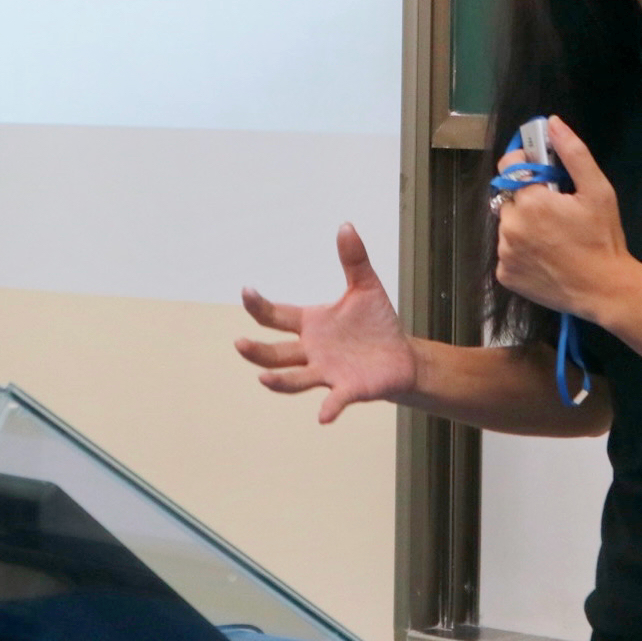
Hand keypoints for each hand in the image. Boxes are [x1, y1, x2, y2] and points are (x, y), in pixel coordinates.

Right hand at [236, 224, 417, 422]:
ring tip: (263, 379)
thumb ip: (354, 259)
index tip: (246, 291)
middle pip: (276, 354)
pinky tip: (323, 416)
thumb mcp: (366, 286)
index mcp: (311, 324)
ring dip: (279, 382)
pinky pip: (334, 400)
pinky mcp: (348, 389)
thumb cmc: (377, 323)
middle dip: (257, 351)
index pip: (277, 316)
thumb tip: (345, 224)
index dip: (260, 306)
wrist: (402, 356)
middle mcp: (311, 351)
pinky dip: (328, 407)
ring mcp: (326, 372)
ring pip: (295, 380)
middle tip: (239, 342)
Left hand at [494, 116, 641, 328]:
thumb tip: (551, 123)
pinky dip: (520, 252)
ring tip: (552, 238)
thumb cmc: (602, 238)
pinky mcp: (504, 275)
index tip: (542, 173)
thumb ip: (573, 153)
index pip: (509, 165)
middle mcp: (510, 225)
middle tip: (556, 213)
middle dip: (528, 199)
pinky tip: (545, 257)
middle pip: (510, 198)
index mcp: (530, 200)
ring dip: (523, 226)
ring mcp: (504, 252)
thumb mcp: (597, 190)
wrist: (604, 290)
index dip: (525, 163)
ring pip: (507, 226)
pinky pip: (506, 253)